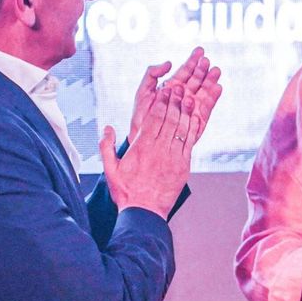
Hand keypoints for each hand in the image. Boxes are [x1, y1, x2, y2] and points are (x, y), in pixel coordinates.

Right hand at [100, 85, 196, 217]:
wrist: (144, 213)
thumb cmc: (126, 192)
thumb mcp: (110, 169)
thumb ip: (106, 147)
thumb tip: (107, 128)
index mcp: (141, 147)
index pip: (153, 118)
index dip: (161, 101)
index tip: (165, 89)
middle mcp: (158, 150)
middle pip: (169, 119)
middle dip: (175, 101)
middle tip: (180, 86)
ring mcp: (172, 157)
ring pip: (180, 128)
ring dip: (185, 110)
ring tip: (189, 96)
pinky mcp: (183, 166)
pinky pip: (189, 143)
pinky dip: (192, 128)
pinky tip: (195, 117)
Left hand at [130, 47, 222, 141]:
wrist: (143, 139)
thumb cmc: (141, 117)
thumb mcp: (142, 91)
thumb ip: (152, 74)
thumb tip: (169, 62)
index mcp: (172, 88)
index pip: (184, 72)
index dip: (192, 60)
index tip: (200, 50)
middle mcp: (183, 97)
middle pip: (196, 80)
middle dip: (202, 70)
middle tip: (208, 60)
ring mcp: (191, 108)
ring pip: (203, 92)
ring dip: (210, 81)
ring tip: (216, 71)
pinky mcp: (196, 121)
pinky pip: (206, 108)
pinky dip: (212, 98)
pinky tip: (218, 88)